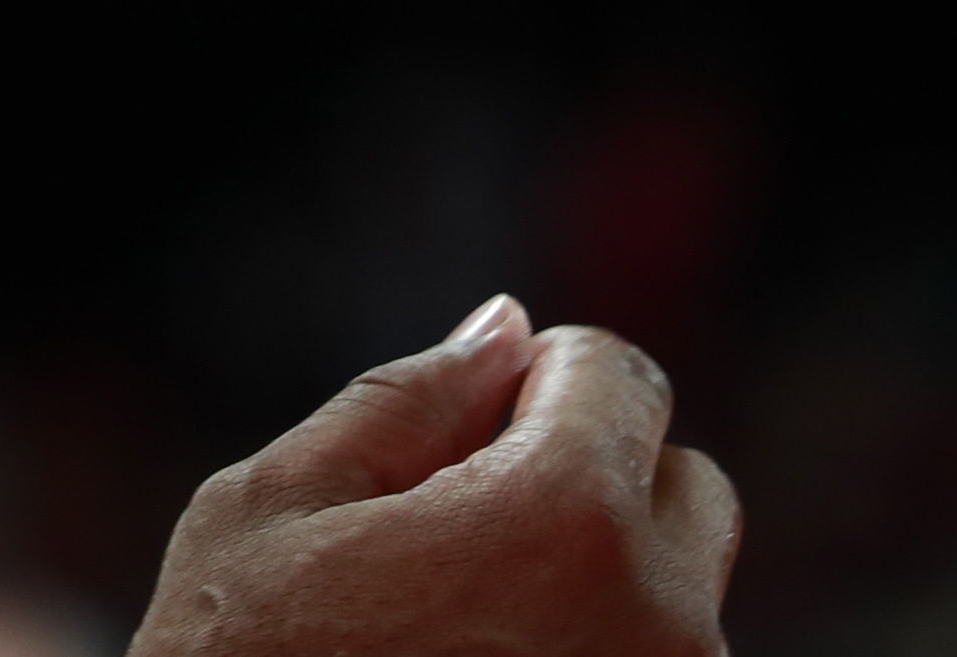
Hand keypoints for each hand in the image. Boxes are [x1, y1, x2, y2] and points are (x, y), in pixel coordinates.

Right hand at [129, 298, 738, 656]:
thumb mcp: (271, 509)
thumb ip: (405, 402)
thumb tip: (506, 332)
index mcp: (564, 518)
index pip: (620, 374)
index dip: (533, 385)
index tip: (464, 441)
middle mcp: (661, 623)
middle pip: (685, 485)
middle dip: (595, 485)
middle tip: (466, 546)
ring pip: (679, 600)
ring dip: (600, 593)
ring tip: (464, 644)